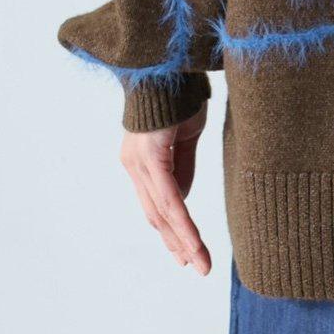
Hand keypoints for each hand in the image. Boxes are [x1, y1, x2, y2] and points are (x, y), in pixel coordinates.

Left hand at [119, 104, 211, 273]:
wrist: (168, 66)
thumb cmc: (178, 96)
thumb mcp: (186, 136)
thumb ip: (182, 167)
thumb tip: (183, 201)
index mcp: (141, 160)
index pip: (156, 204)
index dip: (171, 229)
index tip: (186, 252)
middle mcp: (134, 165)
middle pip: (155, 215)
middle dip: (177, 243)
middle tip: (195, 266)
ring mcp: (138, 163)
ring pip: (161, 212)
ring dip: (182, 241)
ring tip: (200, 263)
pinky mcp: (149, 158)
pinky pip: (168, 198)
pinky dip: (182, 223)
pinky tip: (194, 242)